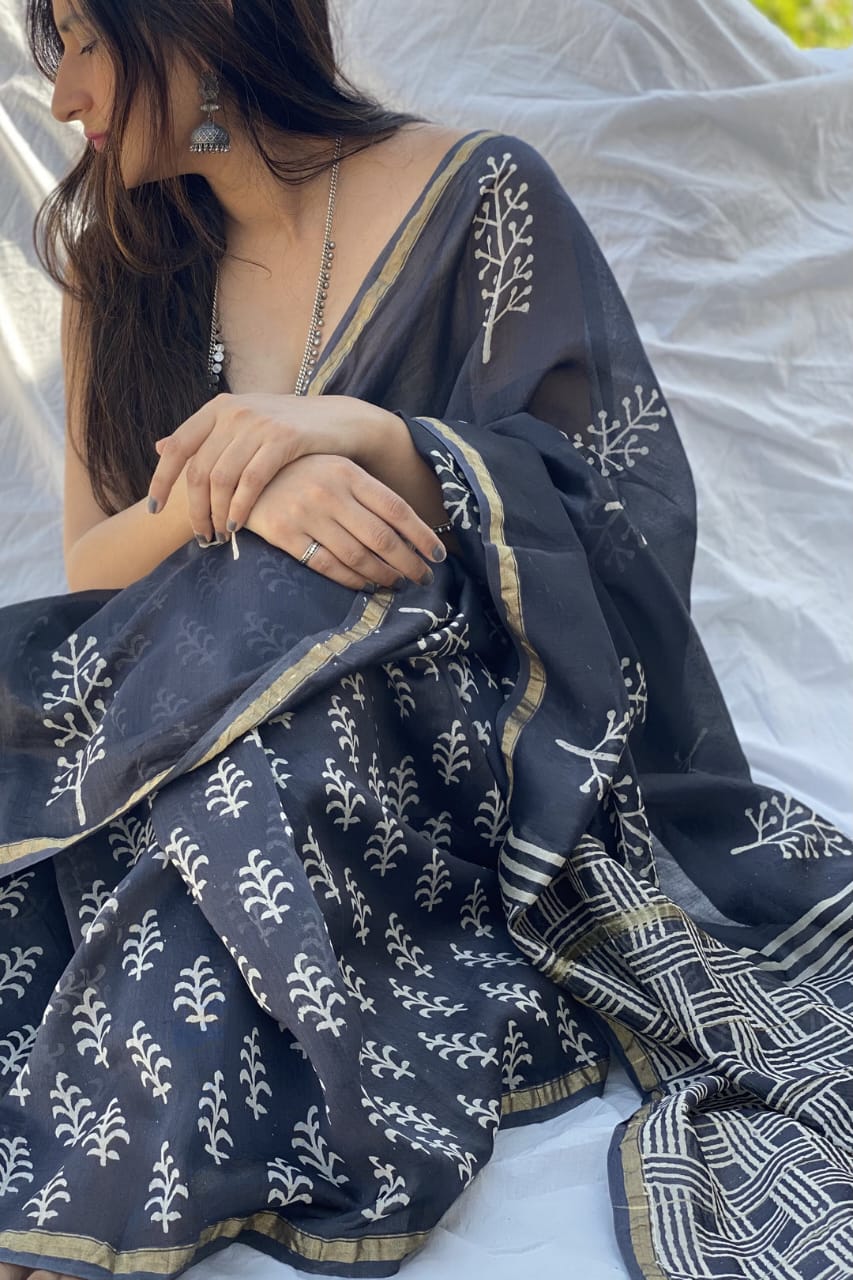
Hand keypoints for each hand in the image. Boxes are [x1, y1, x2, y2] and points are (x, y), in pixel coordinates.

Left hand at [145, 392, 392, 541]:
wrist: (339, 420)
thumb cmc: (288, 430)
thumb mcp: (242, 424)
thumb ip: (204, 436)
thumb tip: (159, 446)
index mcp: (218, 408)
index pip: (177, 447)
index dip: (161, 480)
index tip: (154, 509)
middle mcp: (234, 411)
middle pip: (198, 469)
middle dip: (194, 509)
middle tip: (200, 535)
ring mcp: (259, 423)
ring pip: (222, 479)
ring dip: (217, 513)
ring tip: (219, 536)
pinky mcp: (284, 438)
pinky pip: (251, 481)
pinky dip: (240, 508)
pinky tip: (238, 527)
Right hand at [244, 454, 443, 589]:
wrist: (240, 475)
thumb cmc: (299, 474)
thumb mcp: (334, 469)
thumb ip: (366, 492)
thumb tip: (410, 532)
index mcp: (347, 471)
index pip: (396, 508)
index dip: (422, 535)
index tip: (438, 555)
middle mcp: (329, 492)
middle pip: (381, 538)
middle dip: (408, 563)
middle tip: (422, 578)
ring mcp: (305, 514)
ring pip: (358, 557)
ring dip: (383, 575)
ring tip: (397, 583)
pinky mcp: (285, 535)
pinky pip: (329, 567)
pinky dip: (353, 581)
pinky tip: (367, 585)